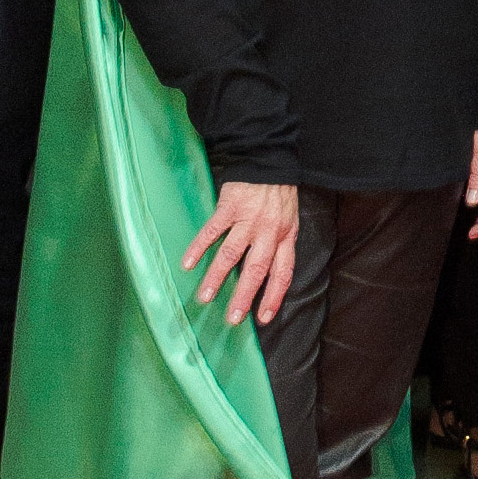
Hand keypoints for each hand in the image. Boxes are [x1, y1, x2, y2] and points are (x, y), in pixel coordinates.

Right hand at [183, 180, 297, 326]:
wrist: (269, 160)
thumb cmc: (279, 193)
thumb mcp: (290, 220)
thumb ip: (279, 245)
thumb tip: (265, 274)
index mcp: (286, 236)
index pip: (283, 273)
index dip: (274, 296)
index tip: (264, 318)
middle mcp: (268, 231)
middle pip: (257, 269)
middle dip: (244, 296)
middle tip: (233, 318)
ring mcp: (248, 219)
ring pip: (232, 253)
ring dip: (217, 277)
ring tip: (205, 297)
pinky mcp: (230, 207)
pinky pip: (212, 231)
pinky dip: (199, 247)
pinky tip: (187, 263)